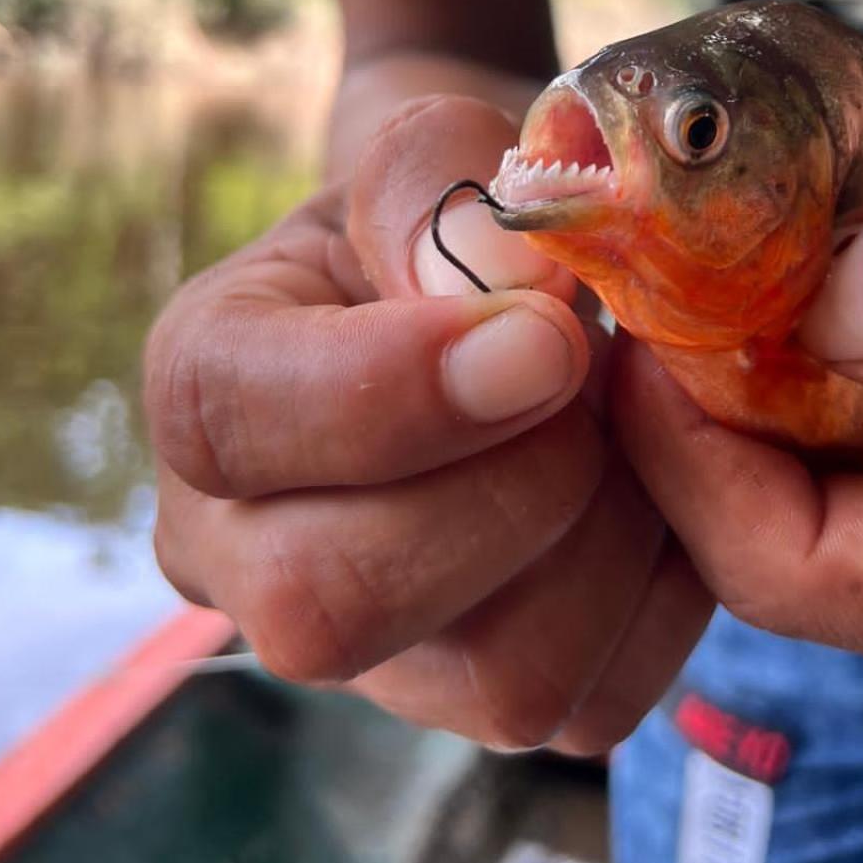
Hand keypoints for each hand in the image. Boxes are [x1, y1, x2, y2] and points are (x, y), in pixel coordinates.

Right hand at [146, 89, 709, 752]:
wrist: (482, 300)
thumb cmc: (436, 223)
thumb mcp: (423, 157)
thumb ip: (440, 190)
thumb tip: (517, 295)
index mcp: (204, 388)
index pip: (236, 422)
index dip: (400, 388)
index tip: (547, 333)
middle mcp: (243, 553)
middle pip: (329, 603)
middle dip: (511, 484)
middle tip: (590, 377)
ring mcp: (363, 655)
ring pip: (495, 677)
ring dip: (609, 533)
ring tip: (621, 423)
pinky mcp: (476, 704)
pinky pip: (595, 700)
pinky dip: (657, 589)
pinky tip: (642, 488)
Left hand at [614, 101, 862, 728]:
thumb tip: (834, 298)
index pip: (786, 562)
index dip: (683, 433)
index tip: (638, 295)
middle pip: (770, 499)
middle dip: (700, 373)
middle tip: (647, 240)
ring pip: (797, 429)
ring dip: (745, 323)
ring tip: (718, 215)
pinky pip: (842, 372)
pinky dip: (803, 295)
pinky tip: (801, 218)